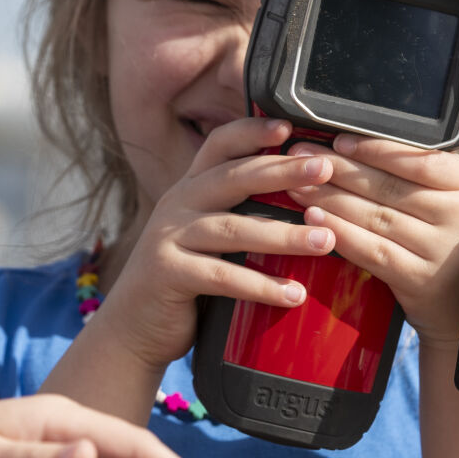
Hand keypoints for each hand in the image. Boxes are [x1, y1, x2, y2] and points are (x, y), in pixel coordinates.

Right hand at [95, 118, 336, 369]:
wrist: (133, 330)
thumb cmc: (184, 280)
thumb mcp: (207, 237)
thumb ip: (239, 214)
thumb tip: (307, 203)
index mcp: (190, 188)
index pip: (219, 145)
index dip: (252, 131)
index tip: (289, 127)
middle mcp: (177, 204)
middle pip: (233, 178)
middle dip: (281, 171)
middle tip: (324, 170)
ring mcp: (168, 237)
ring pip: (233, 228)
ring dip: (283, 234)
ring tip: (325, 240)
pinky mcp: (167, 273)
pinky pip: (221, 277)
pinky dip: (260, 286)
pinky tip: (294, 294)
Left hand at [285, 134, 458, 349]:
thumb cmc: (458, 240)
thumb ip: (423, 174)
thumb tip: (362, 148)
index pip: (417, 159)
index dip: (373, 149)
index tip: (338, 142)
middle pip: (388, 186)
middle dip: (338, 169)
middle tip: (302, 158)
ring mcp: (440, 249)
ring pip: (375, 215)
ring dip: (331, 198)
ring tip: (299, 186)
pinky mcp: (418, 279)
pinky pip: (372, 250)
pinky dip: (341, 233)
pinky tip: (316, 220)